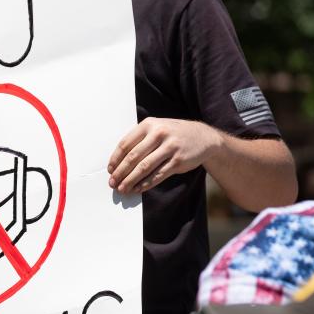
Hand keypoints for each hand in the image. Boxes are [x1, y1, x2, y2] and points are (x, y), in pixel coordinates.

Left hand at [107, 117, 222, 193]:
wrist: (203, 137)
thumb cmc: (173, 134)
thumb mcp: (156, 128)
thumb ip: (139, 140)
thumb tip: (118, 162)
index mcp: (149, 124)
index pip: (126, 144)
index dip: (115, 159)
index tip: (110, 170)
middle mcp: (159, 134)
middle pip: (133, 157)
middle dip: (121, 172)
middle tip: (113, 183)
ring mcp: (170, 147)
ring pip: (144, 167)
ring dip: (131, 180)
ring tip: (123, 189)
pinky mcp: (178, 161)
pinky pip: (158, 175)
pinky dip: (146, 184)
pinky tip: (138, 189)